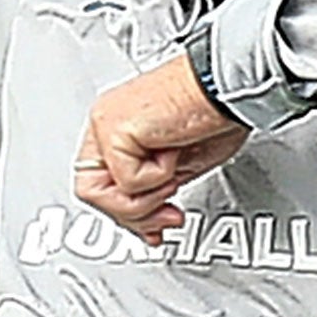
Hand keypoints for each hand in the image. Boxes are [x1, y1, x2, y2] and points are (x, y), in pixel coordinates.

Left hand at [74, 53, 247, 242]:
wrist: (225, 88)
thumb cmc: (213, 112)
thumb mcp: (177, 169)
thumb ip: (152, 194)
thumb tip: (146, 224)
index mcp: (116, 129)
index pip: (100, 185)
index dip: (126, 214)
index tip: (154, 228)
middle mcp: (105, 124)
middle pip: (91, 193)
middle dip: (133, 215)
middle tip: (167, 214)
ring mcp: (105, 125)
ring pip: (98, 193)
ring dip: (144, 200)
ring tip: (171, 177)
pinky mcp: (113, 129)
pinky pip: (126, 180)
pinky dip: (157, 177)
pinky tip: (173, 152)